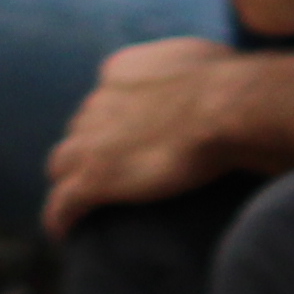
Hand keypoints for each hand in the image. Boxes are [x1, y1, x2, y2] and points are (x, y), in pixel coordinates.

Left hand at [45, 40, 250, 234]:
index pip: (106, 99)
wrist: (225, 106)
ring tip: (76, 203)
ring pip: (63, 163)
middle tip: (107, 171)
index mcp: (120, 72)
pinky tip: (62, 231)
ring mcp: (92, 141)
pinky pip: (65, 201)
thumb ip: (196, 70)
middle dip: (90, 148)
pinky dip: (60, 216)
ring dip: (69, 180)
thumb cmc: (233, 85)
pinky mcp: (95, 177)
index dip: (113, 120)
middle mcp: (98, 102)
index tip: (125, 136)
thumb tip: (215, 78)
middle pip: (82, 130)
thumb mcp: (208, 62)